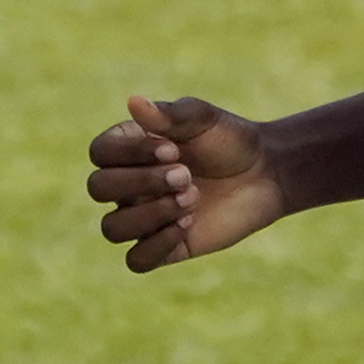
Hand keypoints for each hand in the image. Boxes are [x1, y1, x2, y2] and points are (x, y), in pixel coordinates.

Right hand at [85, 93, 289, 271]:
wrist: (265, 174)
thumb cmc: (229, 141)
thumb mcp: (205, 120)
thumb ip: (170, 115)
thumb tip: (133, 102)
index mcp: (128, 149)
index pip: (99, 153)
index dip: (130, 154)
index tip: (174, 149)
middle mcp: (127, 185)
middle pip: (98, 189)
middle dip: (142, 182)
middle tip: (186, 174)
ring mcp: (142, 218)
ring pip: (112, 229)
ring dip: (150, 215)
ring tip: (191, 199)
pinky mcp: (162, 247)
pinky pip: (136, 261)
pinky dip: (157, 245)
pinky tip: (188, 224)